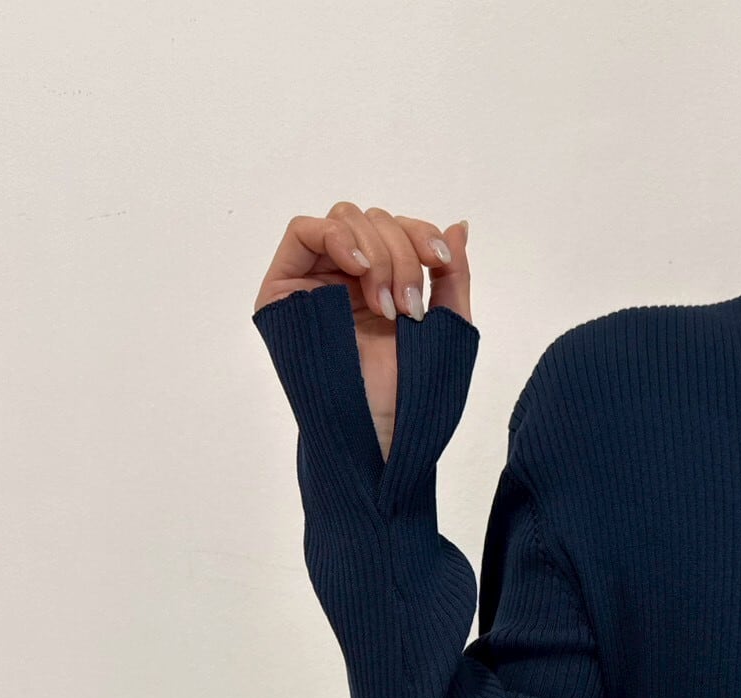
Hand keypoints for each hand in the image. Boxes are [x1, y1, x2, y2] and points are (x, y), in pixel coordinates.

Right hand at [253, 203, 471, 459]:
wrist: (379, 433)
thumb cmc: (408, 394)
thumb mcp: (445, 326)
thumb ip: (450, 276)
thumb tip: (459, 225)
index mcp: (380, 284)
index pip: (397, 229)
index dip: (421, 234)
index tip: (440, 262)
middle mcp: (344, 278)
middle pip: (372, 221)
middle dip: (400, 254)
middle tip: (408, 307)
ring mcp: (313, 281)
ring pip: (344, 220)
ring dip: (376, 255)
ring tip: (385, 308)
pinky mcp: (282, 289)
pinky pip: (302, 231)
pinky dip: (337, 238)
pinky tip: (360, 271)